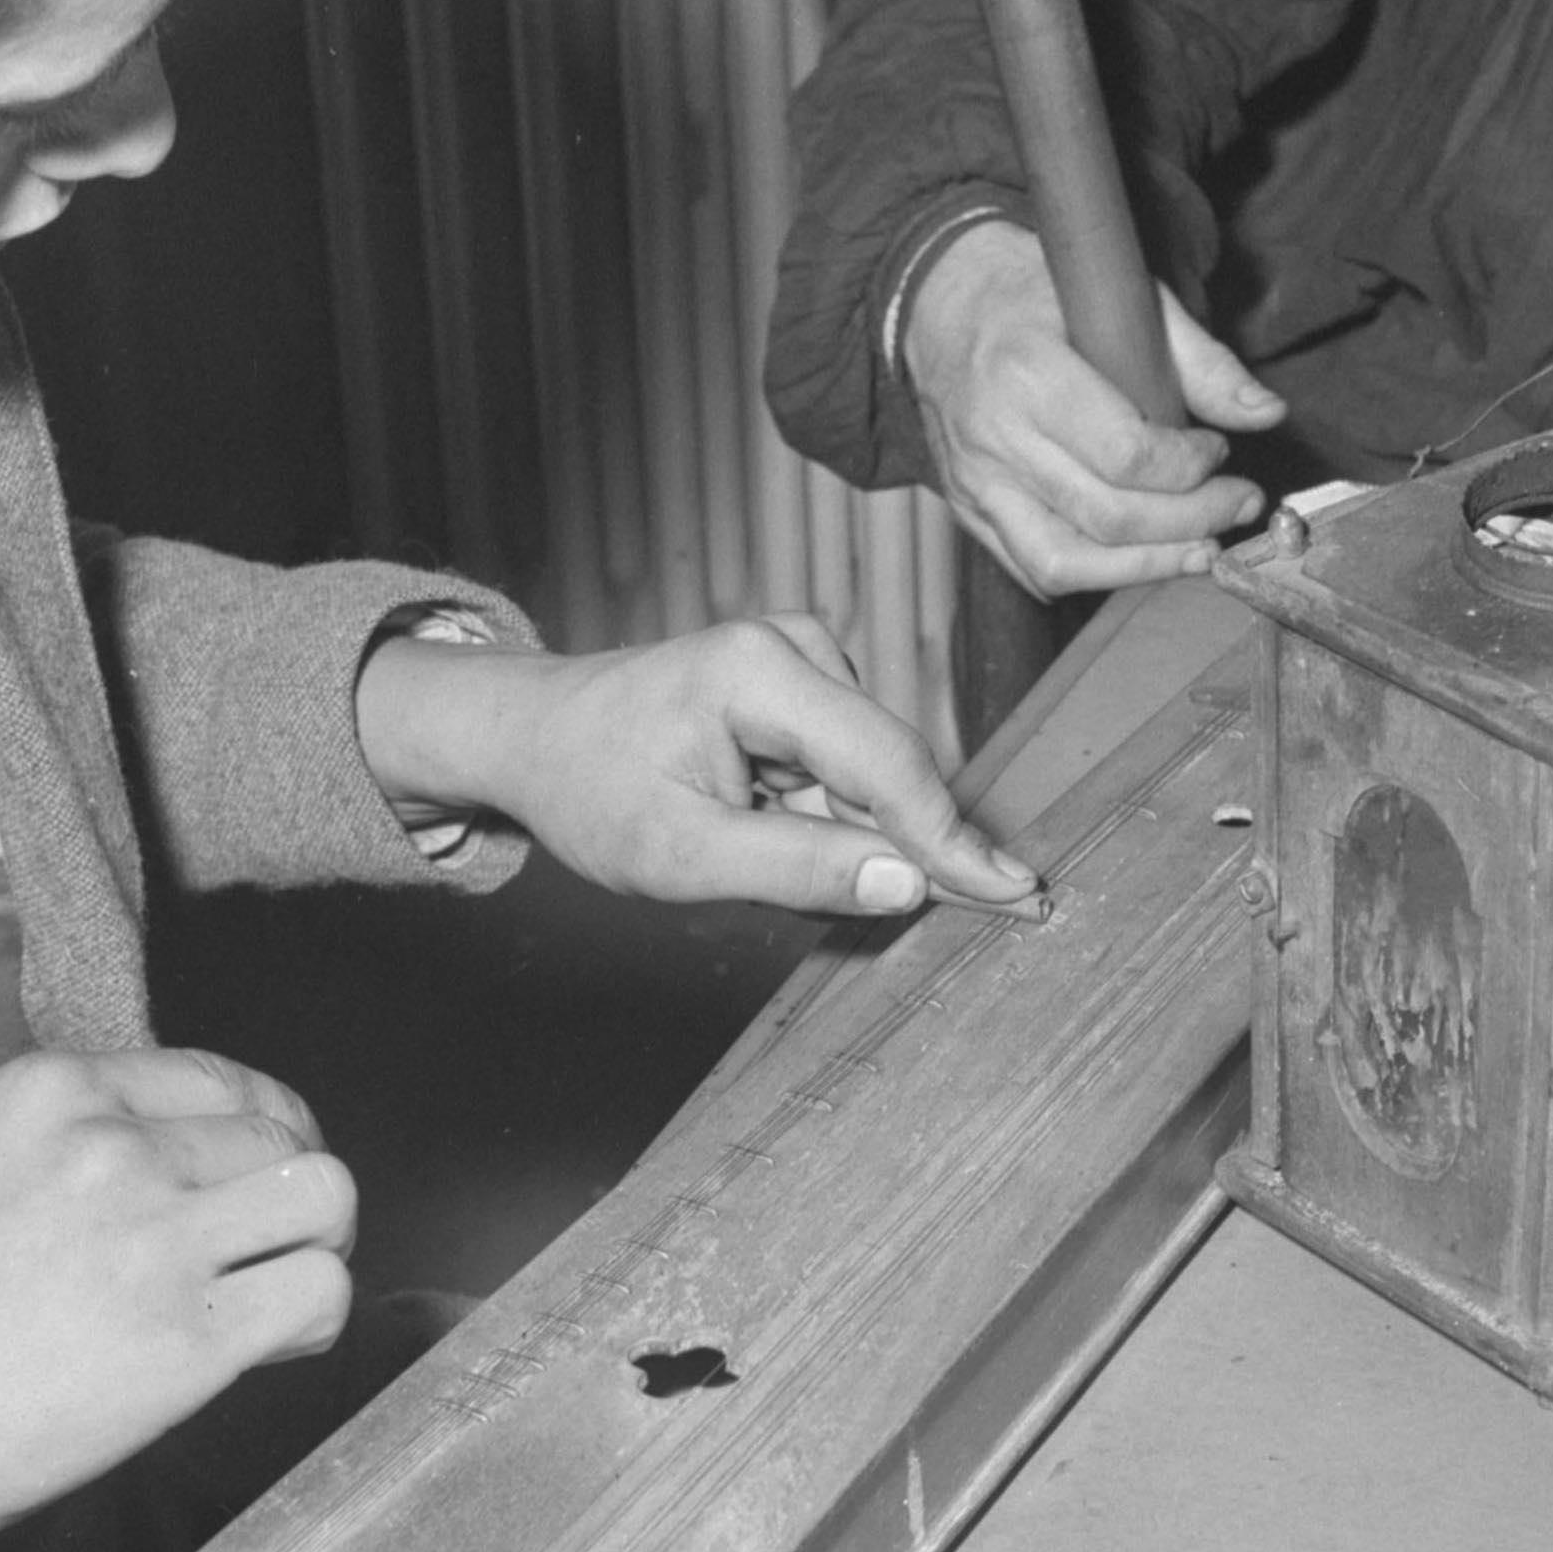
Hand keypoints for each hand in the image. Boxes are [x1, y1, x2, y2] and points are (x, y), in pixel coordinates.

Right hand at [0, 1048, 354, 1551]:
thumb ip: (83, 1156)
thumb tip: (200, 1177)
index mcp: (51, 1090)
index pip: (220, 1079)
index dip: (259, 1135)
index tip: (250, 1184)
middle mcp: (109, 1145)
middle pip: (281, 1137)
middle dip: (286, 1201)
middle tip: (258, 1259)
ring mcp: (152, 1235)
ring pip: (324, 1195)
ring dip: (316, 1247)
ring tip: (269, 1296)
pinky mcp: (186, 1336)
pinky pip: (320, 1292)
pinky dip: (313, 1323)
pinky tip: (263, 1351)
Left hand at [355, 613, 1042, 915]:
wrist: (536, 737)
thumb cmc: (591, 788)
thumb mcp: (680, 856)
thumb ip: (797, 870)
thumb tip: (907, 882)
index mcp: (763, 672)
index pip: (890, 766)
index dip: (953, 841)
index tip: (1016, 897)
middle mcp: (797, 648)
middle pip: (891, 770)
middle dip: (891, 846)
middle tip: (843, 903)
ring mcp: (806, 663)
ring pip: (874, 779)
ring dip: (844, 836)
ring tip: (746, 847)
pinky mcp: (807, 689)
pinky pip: (851, 773)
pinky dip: (828, 819)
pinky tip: (764, 828)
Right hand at [900, 219, 1285, 598]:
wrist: (941, 303)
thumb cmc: (1037, 294)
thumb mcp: (1125, 301)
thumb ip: (1201, 361)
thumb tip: (1265, 413)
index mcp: (1029, 372)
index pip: (1125, 456)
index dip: (1189, 469)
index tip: (1218, 453)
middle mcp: (995, 437)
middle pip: (1106, 517)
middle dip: (1189, 522)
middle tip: (1234, 507)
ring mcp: (976, 483)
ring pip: (1064, 563)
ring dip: (1145, 568)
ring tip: (1197, 550)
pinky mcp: (969, 512)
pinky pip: (1032, 568)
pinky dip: (1094, 575)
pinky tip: (1138, 557)